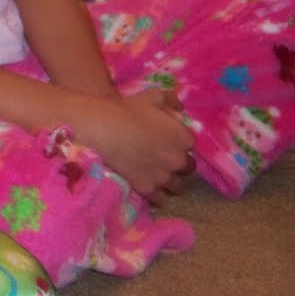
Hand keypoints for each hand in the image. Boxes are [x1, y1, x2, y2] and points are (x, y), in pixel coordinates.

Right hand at [78, 87, 195, 203]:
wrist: (104, 130)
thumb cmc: (128, 110)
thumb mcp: (152, 96)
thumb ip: (170, 99)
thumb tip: (180, 107)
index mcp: (183, 138)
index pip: (190, 145)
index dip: (178, 143)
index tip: (168, 141)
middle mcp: (179, 160)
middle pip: (188, 168)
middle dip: (179, 164)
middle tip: (163, 159)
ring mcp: (164, 177)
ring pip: (177, 186)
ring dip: (171, 181)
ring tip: (158, 176)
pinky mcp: (148, 189)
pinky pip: (160, 199)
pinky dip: (157, 196)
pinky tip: (149, 187)